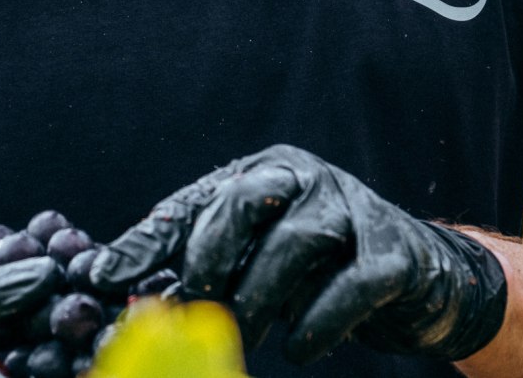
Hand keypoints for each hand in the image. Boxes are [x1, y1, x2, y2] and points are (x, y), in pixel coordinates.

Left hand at [89, 144, 506, 363]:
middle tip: (193, 309)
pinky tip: (300, 350)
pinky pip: (350, 286)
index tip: (101, 278)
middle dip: (209, 262)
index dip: (147, 241)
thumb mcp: (254, 257)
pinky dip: (318, 323)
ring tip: (244, 338)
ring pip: (294, 244)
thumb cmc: (318, 271)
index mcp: (261, 172)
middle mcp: (306, 178)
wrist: (421, 280)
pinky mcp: (394, 253)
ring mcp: (354, 209)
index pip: (194, 201)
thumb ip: (198, 262)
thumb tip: (118, 289)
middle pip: (245, 204)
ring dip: (259, 300)